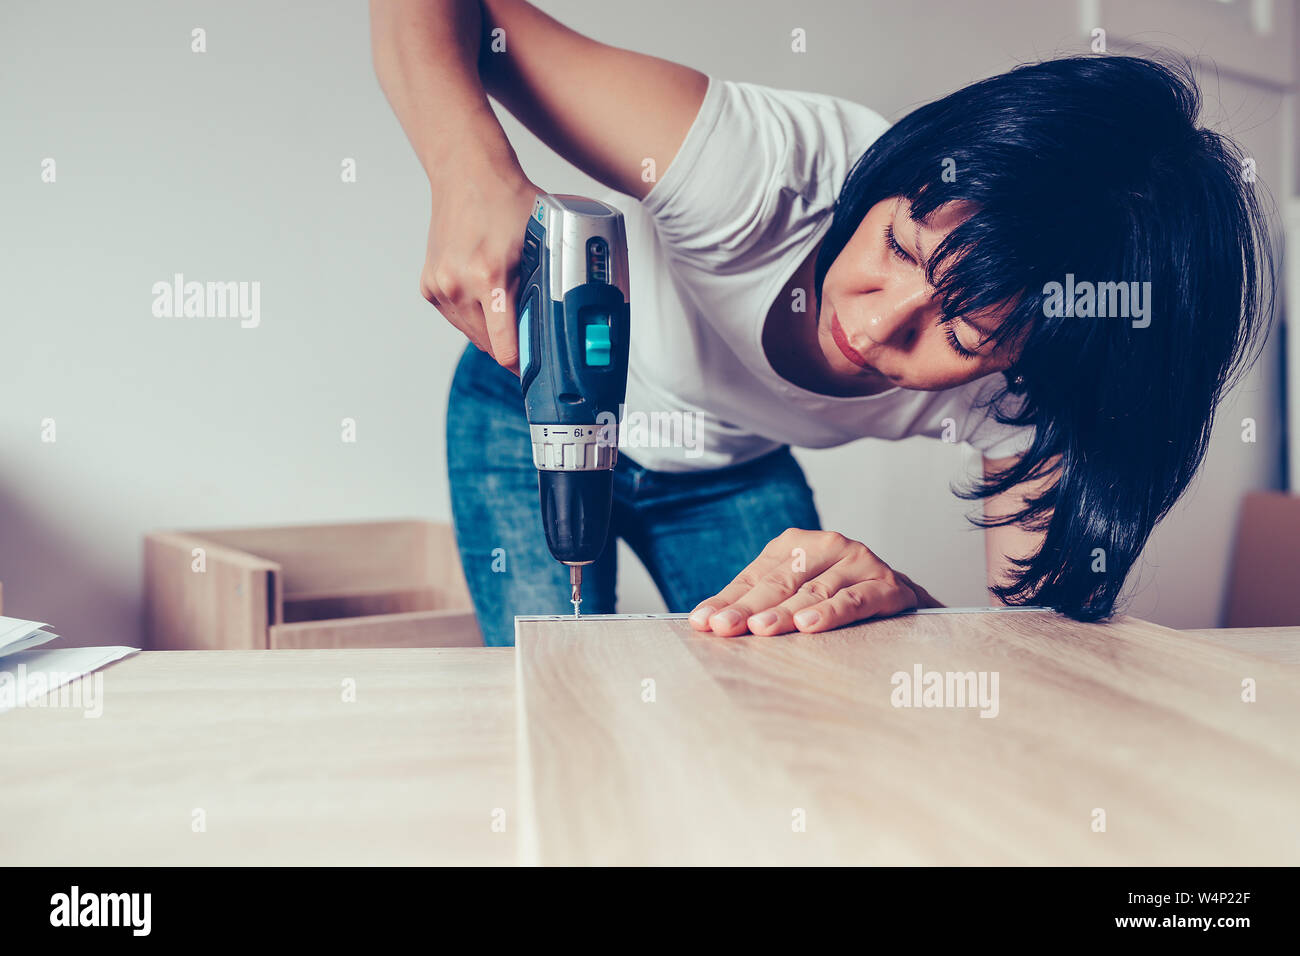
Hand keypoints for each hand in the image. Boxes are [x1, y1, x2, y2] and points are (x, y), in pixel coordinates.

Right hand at [420, 143, 540, 376]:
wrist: (467, 174)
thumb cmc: (507, 201)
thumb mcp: (543, 241)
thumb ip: (550, 281)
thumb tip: (566, 319)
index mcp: (488, 277)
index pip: (505, 347)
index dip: (523, 363)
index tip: (536, 372)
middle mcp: (458, 285)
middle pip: (489, 346)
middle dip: (512, 346)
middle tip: (533, 340)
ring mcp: (440, 287)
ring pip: (472, 335)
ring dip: (492, 333)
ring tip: (510, 312)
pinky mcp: (430, 287)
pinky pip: (458, 319)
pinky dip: (475, 316)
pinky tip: (487, 297)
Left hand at [688, 528, 936, 636]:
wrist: (899, 596)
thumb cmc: (834, 595)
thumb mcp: (792, 592)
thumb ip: (754, 603)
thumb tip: (705, 620)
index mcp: (795, 544)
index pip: (754, 576)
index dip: (727, 600)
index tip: (702, 622)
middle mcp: (827, 546)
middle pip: (779, 582)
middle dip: (748, 608)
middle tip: (724, 628)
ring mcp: (858, 563)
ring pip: (814, 591)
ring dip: (786, 612)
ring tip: (761, 629)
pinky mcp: (886, 585)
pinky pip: (854, 600)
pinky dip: (831, 612)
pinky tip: (809, 625)